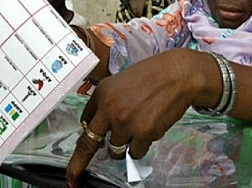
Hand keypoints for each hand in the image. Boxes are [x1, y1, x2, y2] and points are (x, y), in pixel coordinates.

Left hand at [66, 48, 199, 186]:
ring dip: (125, 146)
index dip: (83, 137)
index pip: (84, 122)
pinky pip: (136, 152)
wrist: (177, 75)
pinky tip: (150, 128)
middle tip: (73, 176)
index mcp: (101, 94)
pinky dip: (142, 146)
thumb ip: (105, 103)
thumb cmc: (150, 76)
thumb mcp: (118, 82)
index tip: (75, 154)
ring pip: (116, 151)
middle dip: (78, 164)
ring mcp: (126, 123)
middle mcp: (109, 109)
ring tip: (138, 128)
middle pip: (89, 144)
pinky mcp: (144, 133)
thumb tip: (94, 126)